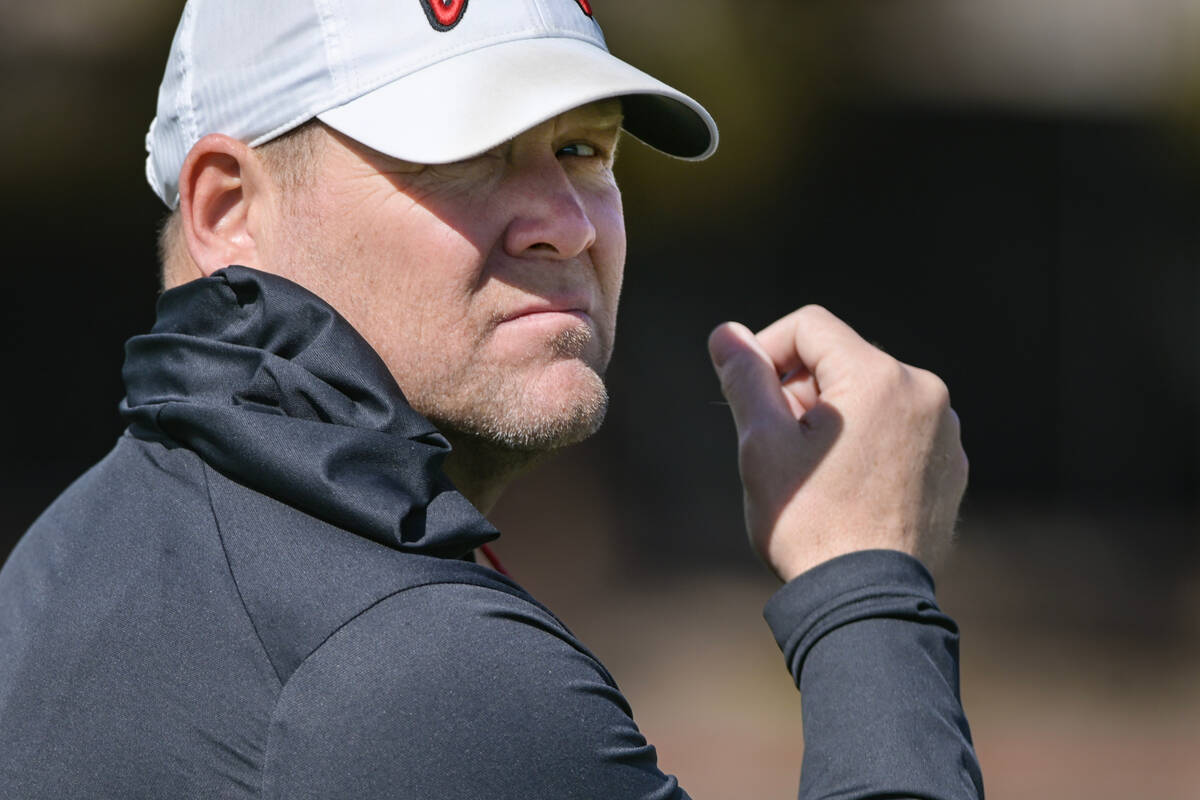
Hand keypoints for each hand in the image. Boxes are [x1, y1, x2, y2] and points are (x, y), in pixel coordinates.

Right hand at [707, 306, 966, 582]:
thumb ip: (746, 378)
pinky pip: (899, 429)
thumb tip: (727, 334)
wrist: (867, 604)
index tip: (748, 396)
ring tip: (811, 474)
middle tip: (777, 446)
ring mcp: (945, 430)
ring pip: (871, 395)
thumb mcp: (761, 444)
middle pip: (841, 360)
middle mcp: (924, 391)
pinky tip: (846, 490)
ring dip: (832, 418)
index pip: (809, 327)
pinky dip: (866, 443)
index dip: (766, 351)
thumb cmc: (809, 524)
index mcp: (878, 376)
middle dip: (800, 391)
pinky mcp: (951, 464)